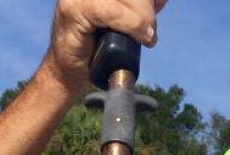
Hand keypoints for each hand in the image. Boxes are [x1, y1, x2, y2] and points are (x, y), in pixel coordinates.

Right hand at [46, 0, 168, 93]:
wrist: (68, 72)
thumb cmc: (93, 49)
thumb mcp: (119, 23)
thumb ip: (136, 8)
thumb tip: (161, 0)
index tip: (161, 4)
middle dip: (147, 7)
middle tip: (150, 30)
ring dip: (143, 18)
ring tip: (147, 36)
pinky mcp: (75, 9)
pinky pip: (112, 12)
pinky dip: (131, 25)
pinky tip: (142, 37)